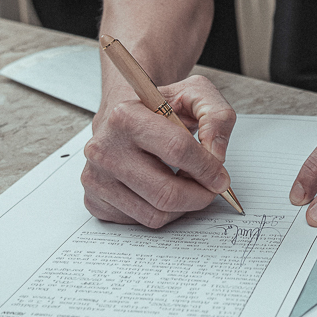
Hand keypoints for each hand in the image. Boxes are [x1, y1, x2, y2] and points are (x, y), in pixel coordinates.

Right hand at [82, 75, 236, 226]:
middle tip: (211, 189)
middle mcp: (104, 148)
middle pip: (165, 192)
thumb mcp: (194, 94)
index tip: (221, 177)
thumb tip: (217, 154)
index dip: (207, 168)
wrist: (123, 117)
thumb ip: (216, 116)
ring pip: (155, 214)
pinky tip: (164, 191)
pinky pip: (140, 222)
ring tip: (189, 187)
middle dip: (199, 196)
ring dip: (183, 207)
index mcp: (126, 116)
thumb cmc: (158, 107)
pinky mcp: (95, 200)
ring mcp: (96, 177)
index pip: (176, 149)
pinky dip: (162, 213)